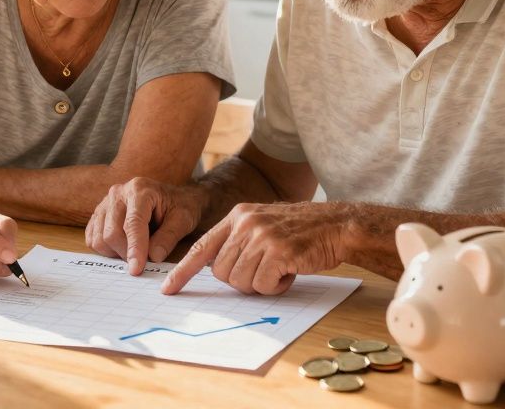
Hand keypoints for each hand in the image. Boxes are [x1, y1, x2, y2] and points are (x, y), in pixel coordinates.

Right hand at [85, 177, 206, 275]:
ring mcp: (104, 202)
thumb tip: (153, 257)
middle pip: (111, 233)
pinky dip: (105, 249)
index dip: (134, 249)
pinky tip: (122, 247)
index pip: (132, 224)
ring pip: (99, 238)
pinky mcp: (98, 214)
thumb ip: (168, 238)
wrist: (172, 198)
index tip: (137, 269)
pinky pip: (92, 238)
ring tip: (134, 250)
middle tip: (143, 260)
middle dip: (126, 253)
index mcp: (140, 190)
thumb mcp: (183, 220)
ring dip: (115, 253)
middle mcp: (118, 193)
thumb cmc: (179, 207)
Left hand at [162, 202, 343, 295]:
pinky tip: (290, 270)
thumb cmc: (299, 232)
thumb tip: (218, 271)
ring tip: (280, 268)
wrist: (336, 225)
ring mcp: (261, 235)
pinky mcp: (278, 250)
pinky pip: (263, 285)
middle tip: (265, 271)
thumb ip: (238, 242)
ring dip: (261, 284)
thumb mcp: (262, 226)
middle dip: (241, 281)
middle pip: (221, 273)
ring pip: (241, 281)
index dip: (183, 271)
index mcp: (237, 216)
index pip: (202, 247)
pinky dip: (276, 286)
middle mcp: (245, 223)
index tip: (168, 288)